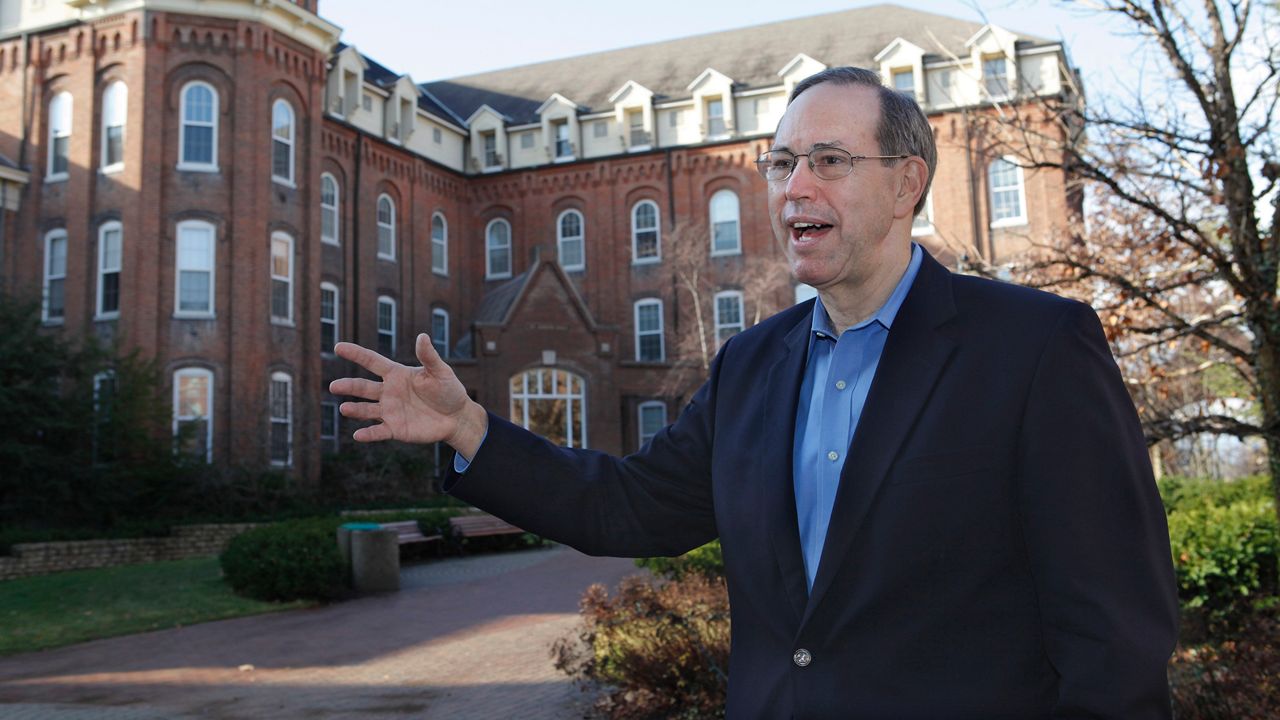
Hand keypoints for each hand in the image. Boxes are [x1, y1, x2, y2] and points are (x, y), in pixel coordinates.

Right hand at [329, 334, 487, 458]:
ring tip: (344, 408)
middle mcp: (388, 392)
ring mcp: (390, 411)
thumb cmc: (449, 390)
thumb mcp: (441, 371)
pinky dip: (368, 434)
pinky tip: (358, 435)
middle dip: (348, 386)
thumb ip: (428, 356)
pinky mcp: (395, 429)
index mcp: (397, 374)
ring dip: (355, 410)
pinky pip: (378, 432)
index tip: (338, 347)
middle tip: (334, 386)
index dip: (356, 354)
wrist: (457, 417)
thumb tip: (422, 336)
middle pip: (363, 387)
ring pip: (366, 410)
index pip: (372, 361)